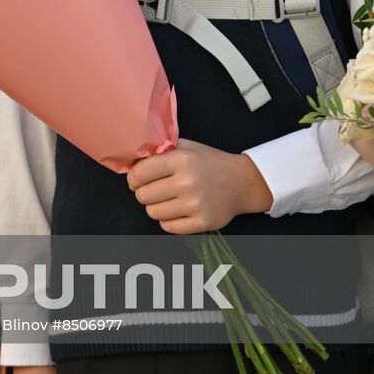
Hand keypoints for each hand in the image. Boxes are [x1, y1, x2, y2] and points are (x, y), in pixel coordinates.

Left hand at [126, 139, 273, 233]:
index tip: (138, 178)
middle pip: (143, 195)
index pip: (139, 173)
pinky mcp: (202, 223)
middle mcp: (187, 183)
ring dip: (155, 206)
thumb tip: (131, 160)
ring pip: (153, 212)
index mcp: (181, 160)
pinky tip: (177, 209)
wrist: (242, 182)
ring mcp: (195, 205)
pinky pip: (167, 226)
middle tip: (154, 188)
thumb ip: (160, 150)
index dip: (134, 177)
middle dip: (143, 192)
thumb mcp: (186, 147)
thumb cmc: (209, 162)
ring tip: (167, 198)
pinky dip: (168, 219)